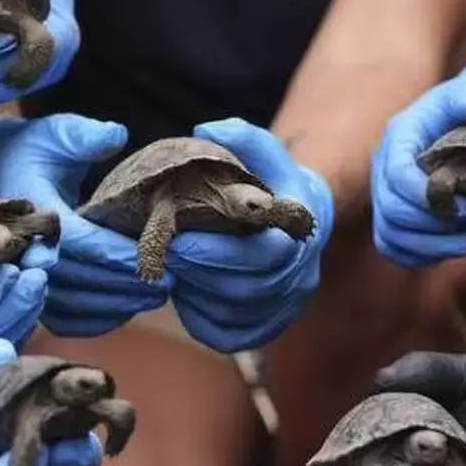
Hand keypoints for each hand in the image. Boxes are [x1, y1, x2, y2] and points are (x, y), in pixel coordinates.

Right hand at [0, 114, 173, 336]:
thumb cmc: (35, 150)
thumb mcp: (57, 133)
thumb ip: (84, 135)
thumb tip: (116, 135)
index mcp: (32, 209)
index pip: (78, 241)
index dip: (117, 252)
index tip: (156, 255)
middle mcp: (24, 249)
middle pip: (79, 279)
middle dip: (126, 283)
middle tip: (170, 282)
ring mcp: (26, 276)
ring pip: (73, 306)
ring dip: (117, 305)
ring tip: (158, 295)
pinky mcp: (34, 294)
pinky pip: (66, 320)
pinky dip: (97, 320)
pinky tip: (128, 308)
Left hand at [163, 118, 332, 351]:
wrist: (299, 220)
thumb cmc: (270, 181)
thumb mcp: (262, 151)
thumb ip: (242, 137)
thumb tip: (206, 129)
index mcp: (302, 232)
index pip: (264, 254)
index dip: (218, 252)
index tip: (179, 240)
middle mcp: (301, 274)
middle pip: (248, 290)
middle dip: (200, 273)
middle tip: (164, 256)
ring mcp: (286, 306)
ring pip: (237, 315)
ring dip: (198, 296)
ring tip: (170, 272)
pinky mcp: (267, 328)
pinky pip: (230, 336)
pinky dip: (201, 320)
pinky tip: (184, 296)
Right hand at [370, 64, 465, 267]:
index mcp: (401, 136)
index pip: (398, 174)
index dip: (428, 197)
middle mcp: (385, 166)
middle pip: (390, 210)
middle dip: (431, 226)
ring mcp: (387, 194)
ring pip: (389, 234)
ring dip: (429, 246)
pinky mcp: (394, 217)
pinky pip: (393, 248)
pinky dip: (419, 255)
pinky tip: (452, 250)